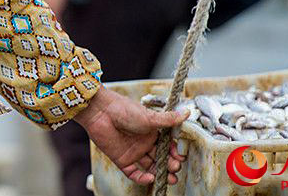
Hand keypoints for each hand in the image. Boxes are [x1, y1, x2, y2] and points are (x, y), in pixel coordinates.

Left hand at [74, 88, 188, 185]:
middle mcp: (143, 143)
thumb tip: (187, 113)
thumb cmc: (124, 109)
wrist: (101, 112)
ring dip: (160, 173)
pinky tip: (151, 177)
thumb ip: (169, 120)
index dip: (174, 152)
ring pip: (150, 167)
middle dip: (170, 164)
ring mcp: (133, 152)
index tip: (181, 156)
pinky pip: (133, 173)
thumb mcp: (150, 116)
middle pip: (160, 158)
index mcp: (151, 131)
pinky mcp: (122, 160)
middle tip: (176, 167)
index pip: (166, 146)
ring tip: (170, 178)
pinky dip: (142, 178)